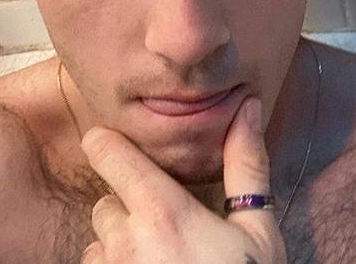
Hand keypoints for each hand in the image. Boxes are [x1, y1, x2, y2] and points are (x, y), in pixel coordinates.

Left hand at [80, 96, 286, 263]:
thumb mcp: (257, 232)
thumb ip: (246, 165)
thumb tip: (248, 105)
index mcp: (160, 211)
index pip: (105, 151)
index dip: (106, 143)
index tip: (115, 146)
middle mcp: (124, 242)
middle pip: (106, 204)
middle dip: (129, 211)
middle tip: (166, 234)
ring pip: (98, 245)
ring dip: (119, 250)